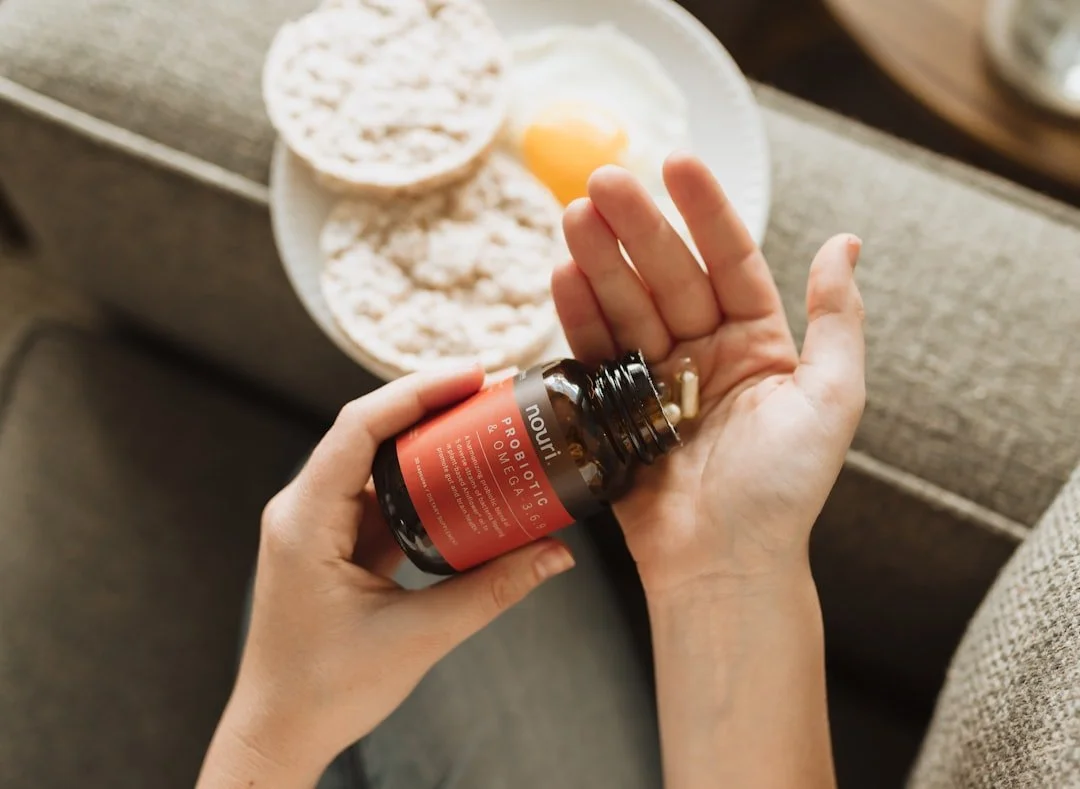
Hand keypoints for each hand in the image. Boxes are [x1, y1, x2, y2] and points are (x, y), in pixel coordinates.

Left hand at [197, 368, 574, 786]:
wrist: (280, 732)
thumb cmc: (326, 691)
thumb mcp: (418, 637)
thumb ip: (490, 590)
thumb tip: (555, 554)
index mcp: (306, 521)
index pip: (358, 427)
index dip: (416, 391)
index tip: (471, 375)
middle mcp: (303, 510)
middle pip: (367, 432)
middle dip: (429, 405)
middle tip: (489, 391)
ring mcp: (316, 525)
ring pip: (374, 462)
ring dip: (425, 442)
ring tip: (482, 423)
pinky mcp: (332, 543)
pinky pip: (377, 496)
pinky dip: (419, 483)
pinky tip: (460, 479)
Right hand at [552, 153, 864, 596]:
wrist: (723, 565)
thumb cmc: (784, 490)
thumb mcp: (832, 400)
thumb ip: (837, 320)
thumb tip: (846, 241)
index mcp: (758, 343)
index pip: (730, 260)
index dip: (704, 211)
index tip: (677, 163)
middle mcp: (704, 352)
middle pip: (668, 275)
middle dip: (637, 227)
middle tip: (603, 181)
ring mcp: (655, 379)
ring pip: (626, 305)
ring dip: (599, 261)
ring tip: (572, 217)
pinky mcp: (614, 408)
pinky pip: (594, 352)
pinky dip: (577, 316)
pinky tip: (561, 276)